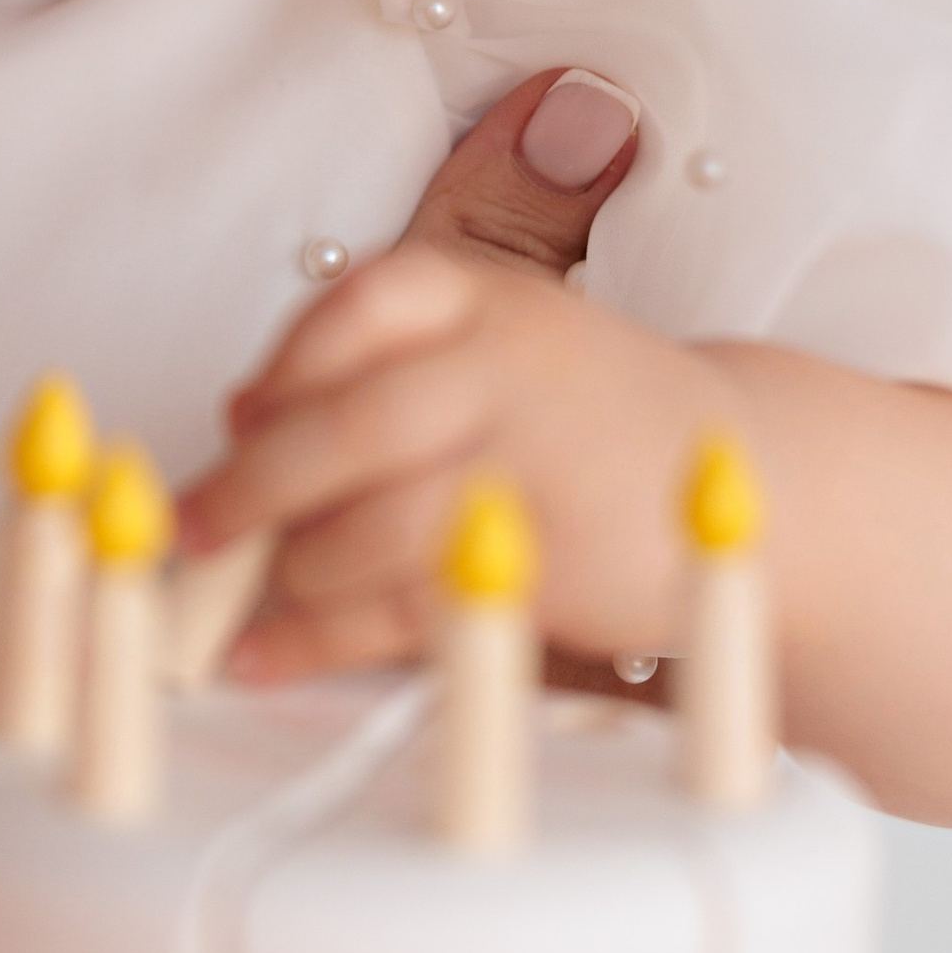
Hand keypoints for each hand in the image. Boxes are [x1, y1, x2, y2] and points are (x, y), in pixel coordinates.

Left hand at [177, 68, 700, 679]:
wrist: (765, 477)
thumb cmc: (588, 416)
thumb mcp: (497, 347)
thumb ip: (378, 366)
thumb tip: (240, 414)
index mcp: (485, 296)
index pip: (353, 307)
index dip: (280, 370)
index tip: (238, 421)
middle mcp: (508, 368)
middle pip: (344, 424)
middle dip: (248, 486)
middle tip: (186, 527)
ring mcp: (534, 467)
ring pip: (369, 524)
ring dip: (288, 571)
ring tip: (240, 602)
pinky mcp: (551, 567)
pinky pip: (406, 607)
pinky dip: (319, 640)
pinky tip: (266, 655)